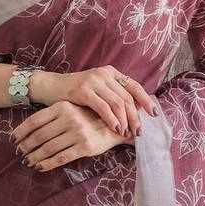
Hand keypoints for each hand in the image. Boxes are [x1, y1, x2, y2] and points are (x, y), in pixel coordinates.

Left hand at [10, 100, 131, 171]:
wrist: (118, 123)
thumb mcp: (72, 109)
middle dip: (26, 146)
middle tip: (18, 152)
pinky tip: (39, 166)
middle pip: (40, 136)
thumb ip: (53, 116)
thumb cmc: (90, 117)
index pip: (35, 120)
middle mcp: (70, 118)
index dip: (21, 131)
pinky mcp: (85, 147)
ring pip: (48, 148)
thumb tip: (30, 130)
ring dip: (34, 156)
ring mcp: (78, 133)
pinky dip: (47, 163)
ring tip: (27, 161)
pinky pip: (61, 158)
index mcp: (63, 107)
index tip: (13, 139)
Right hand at [32, 66, 157, 137]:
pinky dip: (112, 119)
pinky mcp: (83, 90)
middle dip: (136, 116)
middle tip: (139, 131)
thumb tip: (134, 115)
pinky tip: (115, 128)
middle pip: (128, 97)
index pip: (134, 86)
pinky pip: (103, 107)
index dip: (146, 100)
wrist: (50, 87)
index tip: (154, 114)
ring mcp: (94, 81)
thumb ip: (113, 97)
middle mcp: (104, 74)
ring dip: (125, 120)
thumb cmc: (75, 94)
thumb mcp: (97, 91)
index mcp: (111, 73)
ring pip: (118, 103)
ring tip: (127, 132)